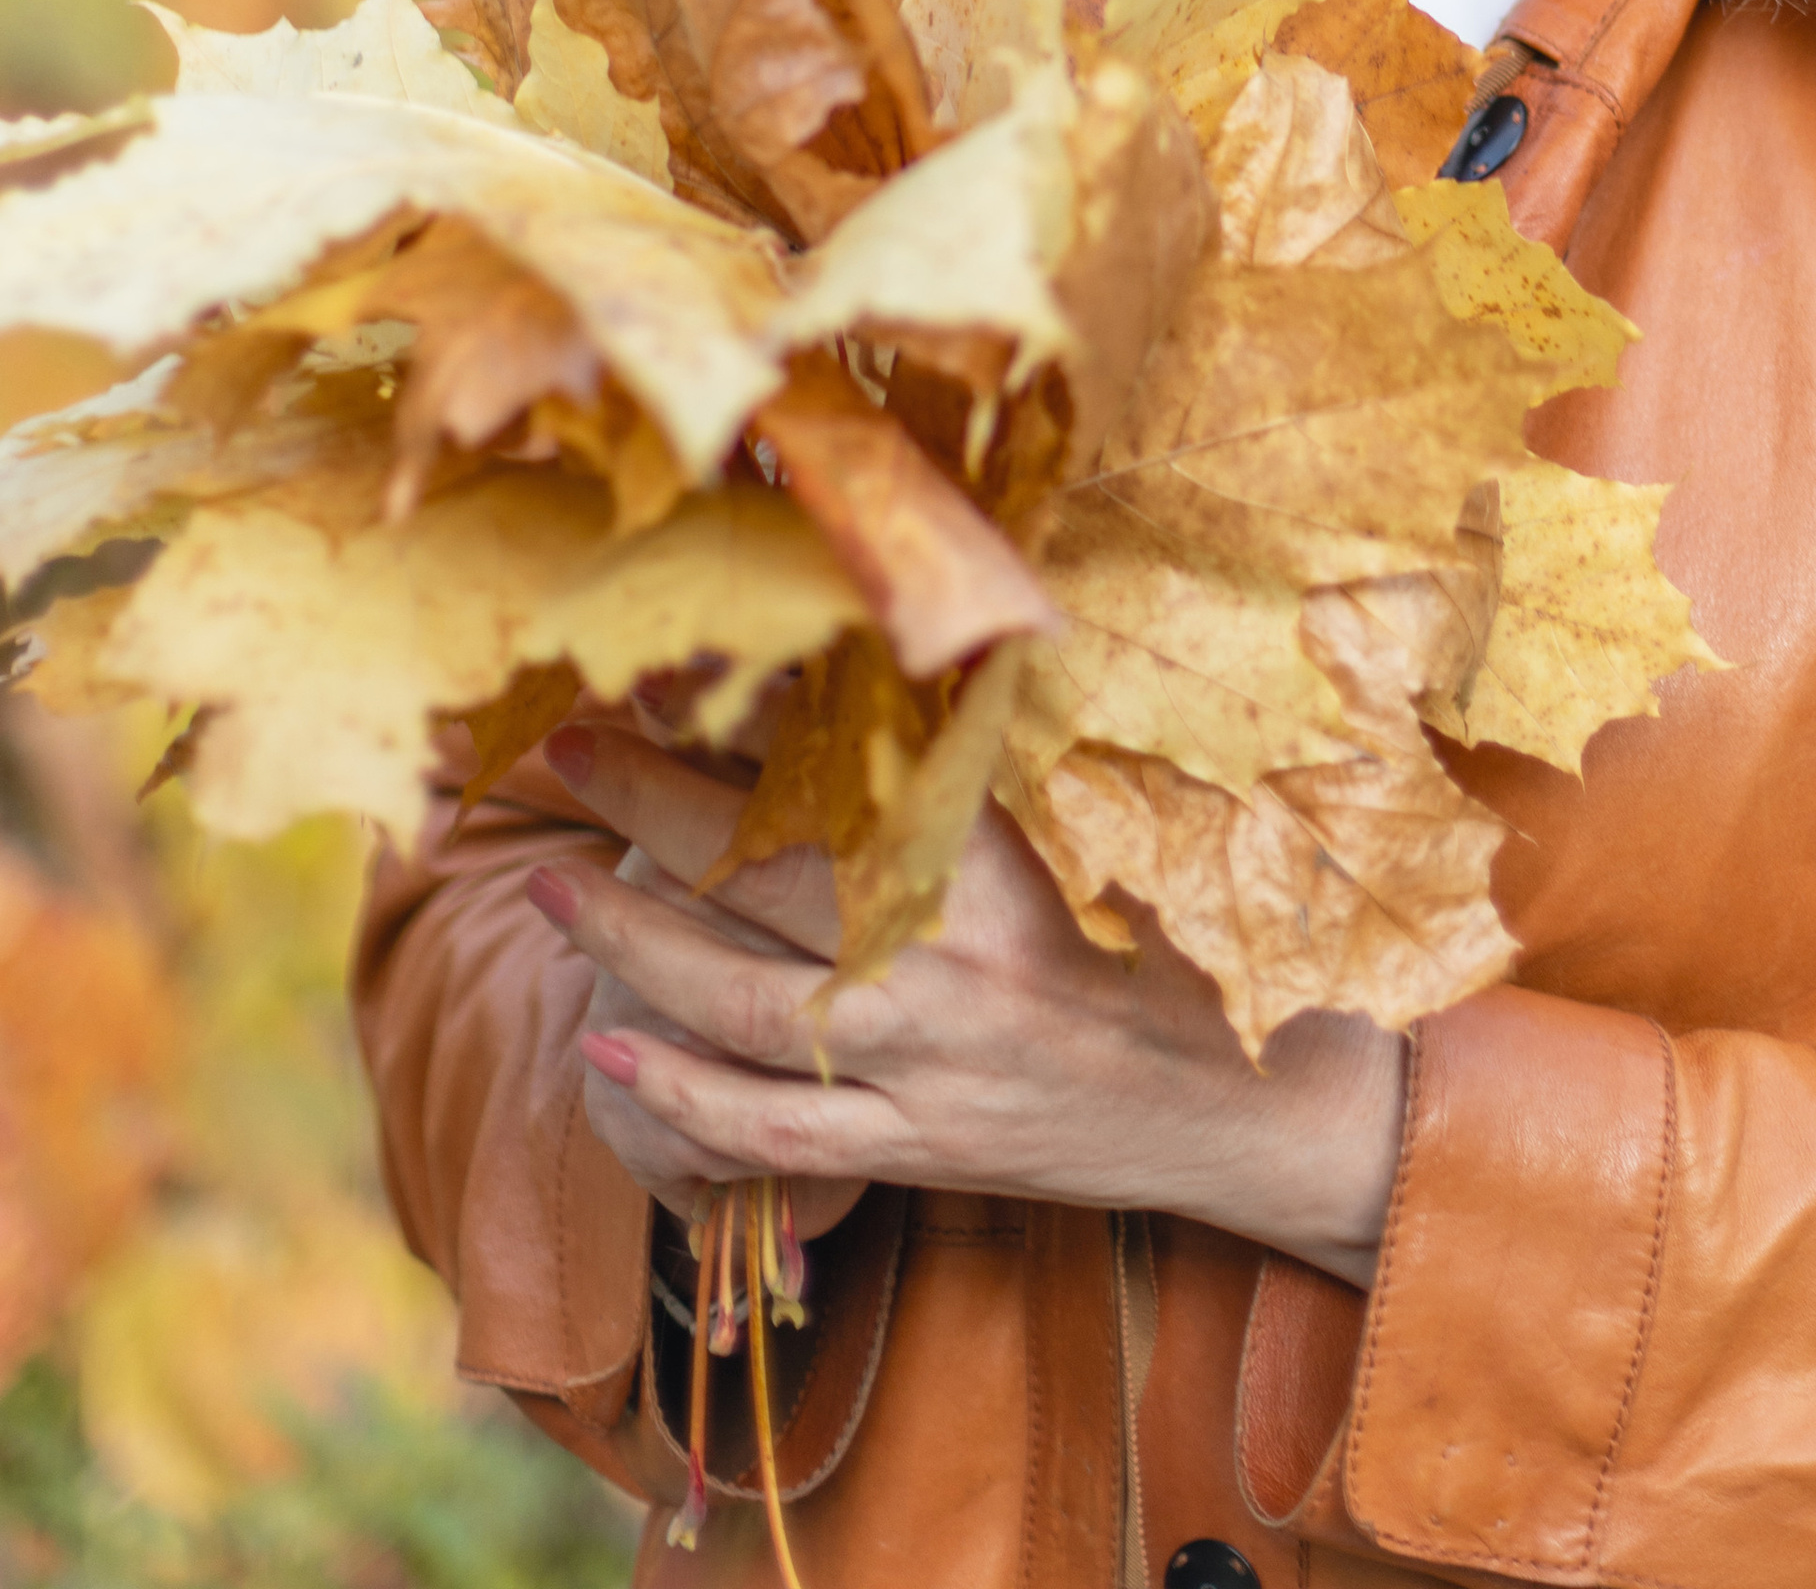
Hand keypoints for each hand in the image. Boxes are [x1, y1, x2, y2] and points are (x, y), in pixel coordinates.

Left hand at [528, 722, 1408, 1289]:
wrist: (1257, 1102)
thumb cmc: (1176, 939)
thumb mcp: (1089, 830)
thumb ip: (978, 770)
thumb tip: (860, 670)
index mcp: (1000, 857)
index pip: (837, 777)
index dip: (728, 726)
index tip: (648, 672)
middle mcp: (956, 960)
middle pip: (762, 877)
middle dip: (644, 806)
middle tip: (558, 750)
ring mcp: (931, 1068)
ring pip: (737, 1007)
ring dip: (628, 941)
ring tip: (550, 888)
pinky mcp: (921, 1152)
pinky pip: (768, 1133)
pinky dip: (675, 1097)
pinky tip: (605, 1053)